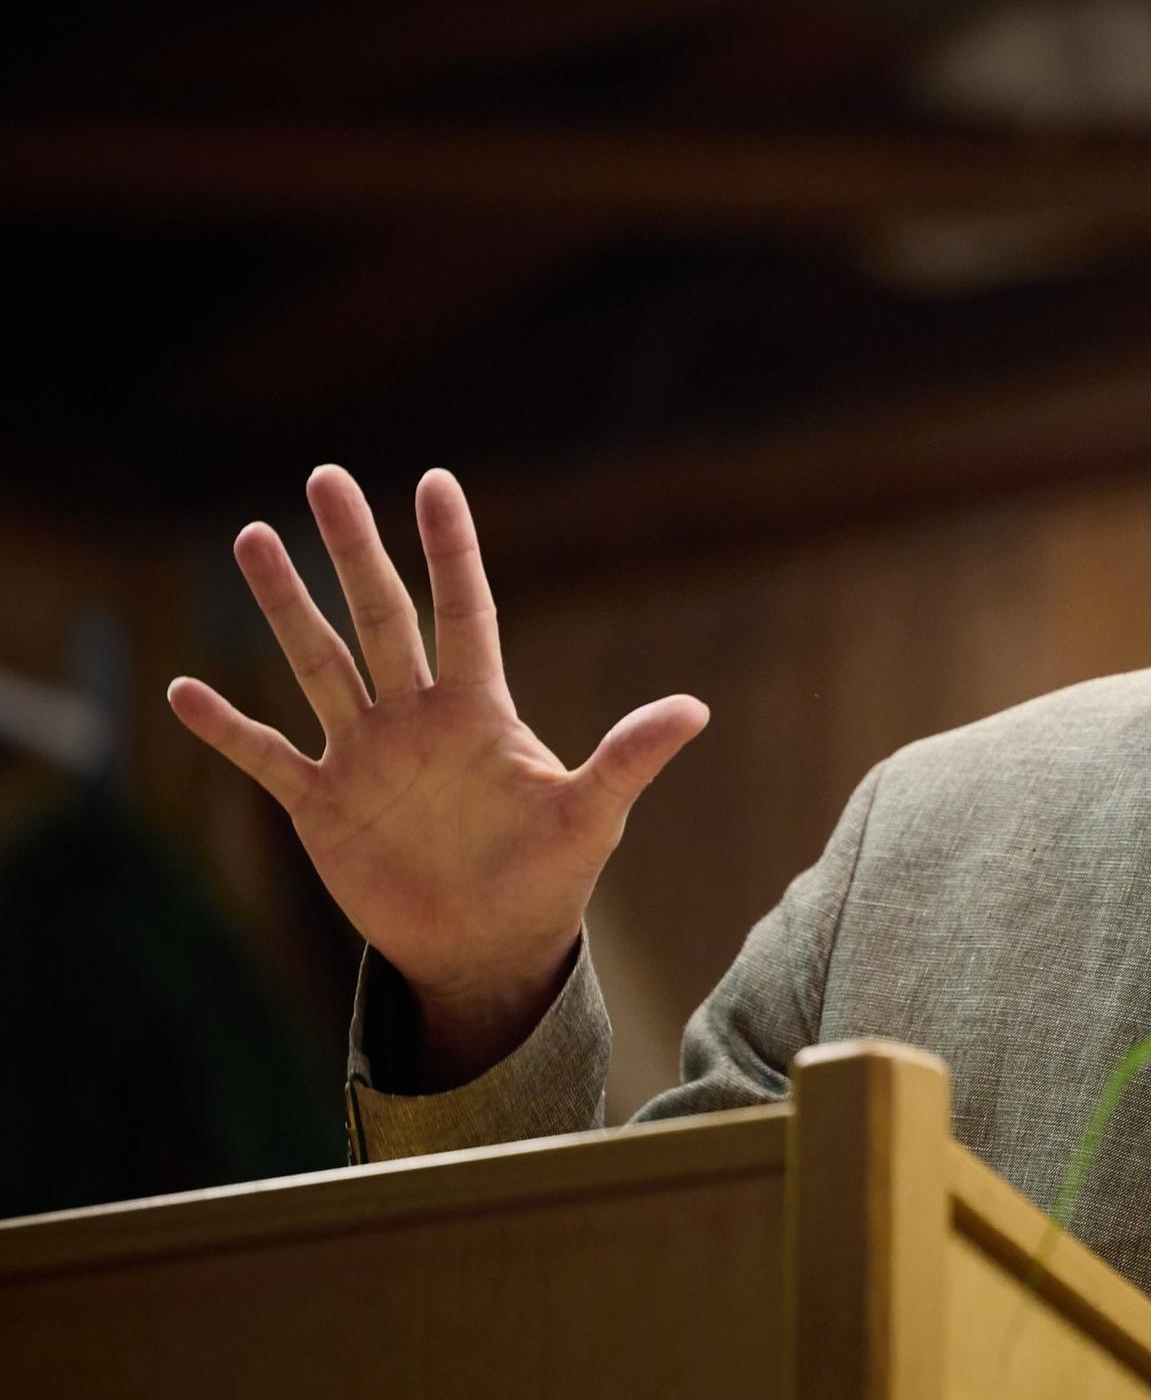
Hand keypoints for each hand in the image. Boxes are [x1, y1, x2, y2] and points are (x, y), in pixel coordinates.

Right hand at [168, 466, 706, 1080]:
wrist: (490, 946)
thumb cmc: (549, 876)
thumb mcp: (592, 814)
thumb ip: (630, 758)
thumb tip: (697, 709)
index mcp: (479, 709)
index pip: (463, 609)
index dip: (449, 548)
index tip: (434, 480)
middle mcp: (415, 716)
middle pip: (379, 614)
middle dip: (353, 547)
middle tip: (325, 477)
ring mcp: (364, 754)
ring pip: (317, 661)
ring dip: (284, 605)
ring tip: (253, 537)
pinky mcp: (323, 804)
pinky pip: (266, 755)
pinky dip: (226, 729)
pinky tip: (182, 691)